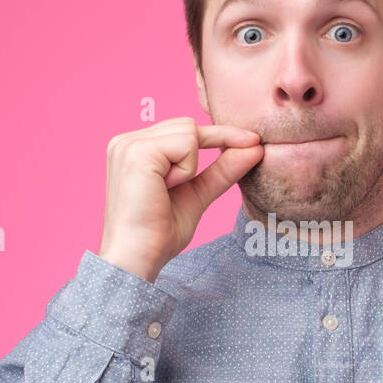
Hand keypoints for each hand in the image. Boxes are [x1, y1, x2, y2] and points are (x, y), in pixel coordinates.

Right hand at [97, 117, 262, 282]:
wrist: (138, 257)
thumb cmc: (158, 233)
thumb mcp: (197, 195)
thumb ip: (222, 170)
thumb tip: (255, 147)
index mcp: (135, 148)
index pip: (185, 129)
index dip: (220, 134)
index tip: (253, 141)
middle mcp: (127, 141)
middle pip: (189, 125)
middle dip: (198, 155)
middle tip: (174, 189)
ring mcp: (129, 143)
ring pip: (190, 131)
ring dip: (190, 166)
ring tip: (165, 191)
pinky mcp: (137, 151)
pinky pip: (186, 144)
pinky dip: (185, 170)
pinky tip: (164, 188)